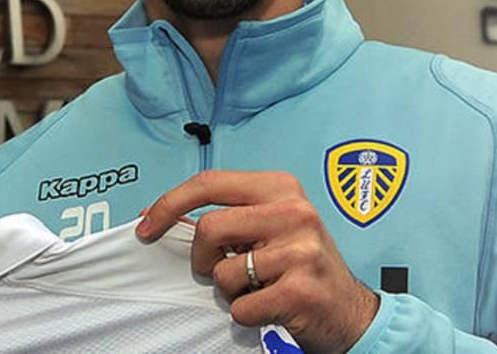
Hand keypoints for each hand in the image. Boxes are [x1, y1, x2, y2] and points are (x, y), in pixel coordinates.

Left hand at [136, 170, 377, 353]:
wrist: (349, 310)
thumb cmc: (301, 265)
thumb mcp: (267, 227)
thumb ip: (223, 218)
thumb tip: (158, 215)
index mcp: (280, 187)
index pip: (208, 182)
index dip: (169, 204)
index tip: (147, 226)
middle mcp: (294, 212)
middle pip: (208, 228)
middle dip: (202, 257)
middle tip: (220, 268)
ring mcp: (300, 250)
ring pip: (222, 272)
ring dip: (230, 289)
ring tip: (259, 286)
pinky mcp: (300, 290)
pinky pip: (240, 306)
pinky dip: (246, 314)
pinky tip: (271, 306)